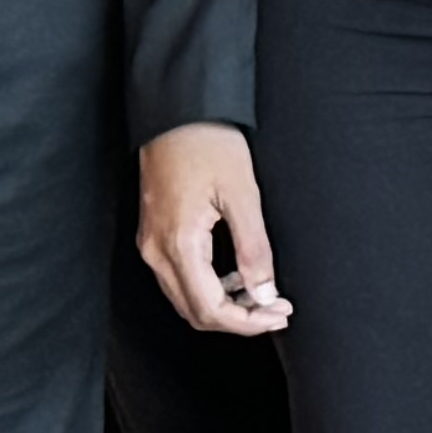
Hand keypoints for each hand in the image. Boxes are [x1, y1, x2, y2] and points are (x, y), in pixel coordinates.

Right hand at [136, 126, 291, 336]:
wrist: (176, 110)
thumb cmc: (207, 142)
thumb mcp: (242, 193)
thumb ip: (253, 248)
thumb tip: (265, 294)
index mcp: (177, 244)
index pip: (209, 308)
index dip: (247, 322)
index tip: (280, 314)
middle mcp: (156, 251)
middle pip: (194, 312)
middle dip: (238, 319)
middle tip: (278, 310)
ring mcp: (151, 243)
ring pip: (185, 298)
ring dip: (224, 306)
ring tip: (265, 296)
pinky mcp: (154, 233)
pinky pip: (179, 277)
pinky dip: (209, 287)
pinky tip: (238, 276)